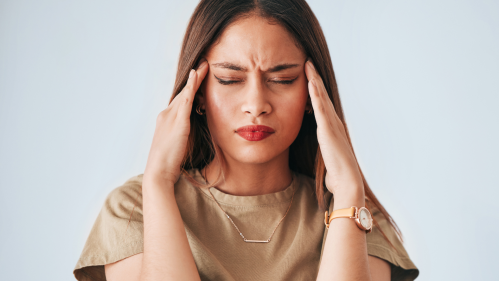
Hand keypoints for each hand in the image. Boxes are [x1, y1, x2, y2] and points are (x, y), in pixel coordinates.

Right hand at [143, 60, 208, 185]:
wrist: (158, 173)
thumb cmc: (170, 165)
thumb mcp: (179, 147)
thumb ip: (186, 136)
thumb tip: (196, 132)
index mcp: (166, 122)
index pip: (180, 102)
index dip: (189, 89)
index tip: (198, 78)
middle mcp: (165, 115)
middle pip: (182, 94)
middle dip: (193, 79)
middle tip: (204, 65)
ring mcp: (170, 117)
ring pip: (184, 93)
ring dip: (195, 78)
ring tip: (205, 65)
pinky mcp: (177, 122)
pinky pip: (186, 100)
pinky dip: (191, 86)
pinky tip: (197, 75)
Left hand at [304, 60, 363, 198]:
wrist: (347, 182)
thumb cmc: (337, 174)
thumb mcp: (327, 157)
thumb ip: (324, 150)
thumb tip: (323, 151)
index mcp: (331, 128)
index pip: (321, 104)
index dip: (316, 90)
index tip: (308, 76)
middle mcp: (333, 122)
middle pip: (322, 95)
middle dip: (315, 78)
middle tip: (308, 62)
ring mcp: (331, 124)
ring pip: (321, 97)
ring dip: (315, 80)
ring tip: (308, 64)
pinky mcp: (327, 129)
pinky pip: (320, 107)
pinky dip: (316, 93)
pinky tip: (310, 81)